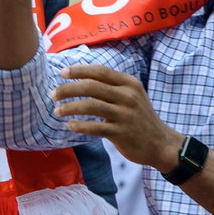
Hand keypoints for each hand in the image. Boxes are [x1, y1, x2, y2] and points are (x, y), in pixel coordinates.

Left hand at [51, 64, 181, 171]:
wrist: (160, 143)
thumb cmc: (140, 118)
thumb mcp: (132, 96)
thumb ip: (112, 87)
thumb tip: (82, 79)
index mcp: (129, 83)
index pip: (100, 71)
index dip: (79, 70)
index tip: (62, 73)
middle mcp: (128, 96)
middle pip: (91, 86)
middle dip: (68, 89)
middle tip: (53, 94)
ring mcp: (125, 114)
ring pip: (90, 106)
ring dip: (70, 107)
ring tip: (57, 111)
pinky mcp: (122, 133)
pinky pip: (96, 127)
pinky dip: (80, 125)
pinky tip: (69, 125)